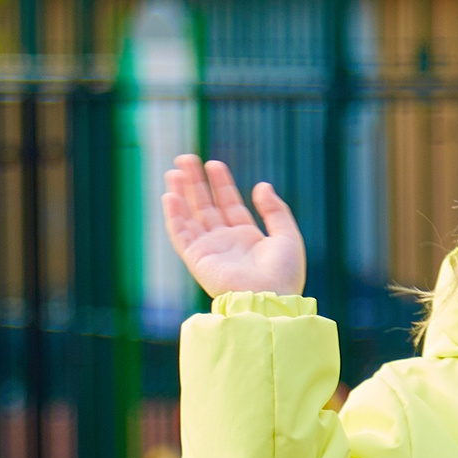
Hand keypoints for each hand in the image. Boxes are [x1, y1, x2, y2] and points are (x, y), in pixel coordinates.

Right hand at [161, 154, 306, 298]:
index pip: (229, 204)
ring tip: (175, 171)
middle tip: (185, 158)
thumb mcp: (287, 236)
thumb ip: (275, 210)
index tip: (213, 164)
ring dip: (181, 194)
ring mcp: (210, 251)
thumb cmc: (283, 274)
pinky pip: (181, 234)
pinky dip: (174, 216)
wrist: (270, 299)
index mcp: (247, 238)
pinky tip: (170, 196)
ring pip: (190, 217)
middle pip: (206, 206)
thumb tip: (262, 185)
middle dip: (196, 183)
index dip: (221, 184)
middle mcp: (226, 243)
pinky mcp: (197, 259)